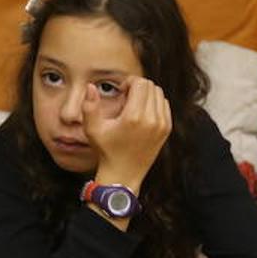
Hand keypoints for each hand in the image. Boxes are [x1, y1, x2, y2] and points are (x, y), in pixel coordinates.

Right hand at [82, 77, 171, 191]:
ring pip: (159, 93)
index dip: (129, 82)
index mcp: (134, 117)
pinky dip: (154, 103)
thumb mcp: (93, 129)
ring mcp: (162, 125)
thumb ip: (89, 106)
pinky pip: (164, 104)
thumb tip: (91, 86)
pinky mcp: (166, 129)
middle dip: (138, 87)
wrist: (123, 174)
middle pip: (151, 86)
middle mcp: (152, 120)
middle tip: (126, 99)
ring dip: (147, 95)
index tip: (121, 92)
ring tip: (134, 106)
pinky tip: (142, 113)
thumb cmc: (107, 152)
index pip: (141, 83)